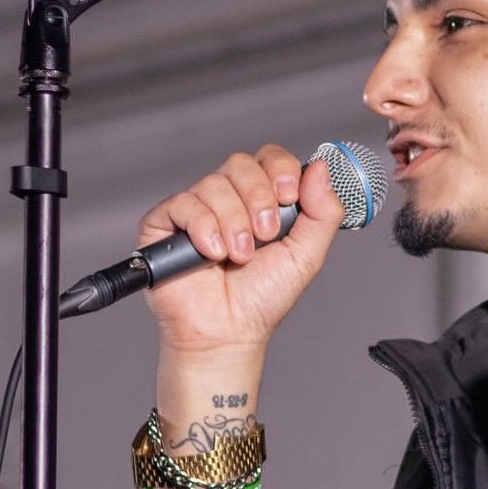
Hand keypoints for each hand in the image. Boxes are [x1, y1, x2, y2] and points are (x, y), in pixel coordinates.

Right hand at [137, 144, 347, 355]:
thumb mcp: (306, 255)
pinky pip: (184, 203)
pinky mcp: (165, 222)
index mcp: (262, 199)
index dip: (280, 169)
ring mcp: (196, 208)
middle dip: (259, 198)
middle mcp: (229, 198)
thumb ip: (322, 212)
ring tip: (239, 256)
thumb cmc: (262, 298)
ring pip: (215, 184)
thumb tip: (320, 168)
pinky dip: (204, 228)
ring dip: (234, 223)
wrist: (228, 330)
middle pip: (241, 163)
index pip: (270, 158)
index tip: (288, 197)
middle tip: (265, 235)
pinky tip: (212, 254)